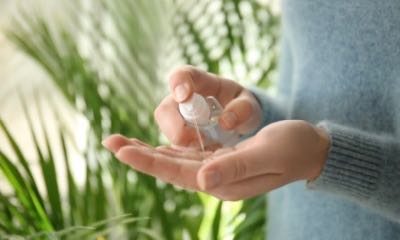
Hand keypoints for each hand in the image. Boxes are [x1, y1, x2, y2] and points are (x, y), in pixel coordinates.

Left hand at [102, 120, 329, 200]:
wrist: (310, 149)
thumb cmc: (293, 148)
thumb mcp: (266, 153)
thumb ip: (234, 167)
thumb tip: (200, 180)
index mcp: (224, 182)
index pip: (178, 172)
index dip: (148, 161)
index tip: (121, 149)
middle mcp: (216, 180)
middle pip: (170, 168)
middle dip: (139, 155)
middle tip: (110, 141)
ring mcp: (217, 170)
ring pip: (175, 161)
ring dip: (148, 152)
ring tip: (122, 142)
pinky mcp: (221, 160)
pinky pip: (188, 155)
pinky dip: (167, 150)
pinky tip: (152, 146)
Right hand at [154, 65, 261, 147]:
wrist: (237, 122)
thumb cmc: (240, 107)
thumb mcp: (249, 105)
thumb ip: (243, 108)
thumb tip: (226, 122)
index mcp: (200, 82)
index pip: (182, 75)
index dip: (178, 83)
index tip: (184, 96)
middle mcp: (180, 99)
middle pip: (164, 110)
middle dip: (178, 128)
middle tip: (202, 139)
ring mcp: (175, 119)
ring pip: (166, 132)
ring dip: (185, 144)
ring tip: (209, 147)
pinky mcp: (175, 138)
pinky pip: (170, 149)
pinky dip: (186, 155)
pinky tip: (205, 156)